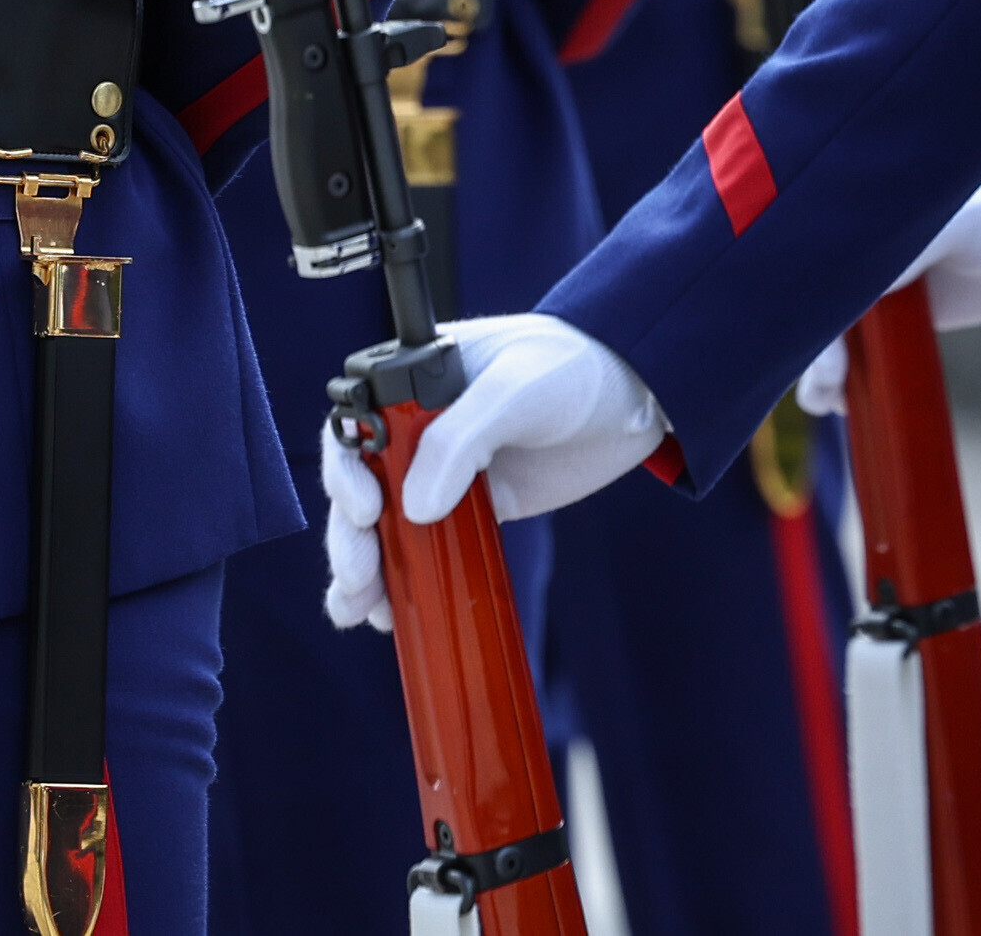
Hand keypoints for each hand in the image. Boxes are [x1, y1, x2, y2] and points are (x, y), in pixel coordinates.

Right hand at [322, 316, 667, 628]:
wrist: (635, 394)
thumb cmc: (571, 367)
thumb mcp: (513, 391)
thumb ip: (459, 441)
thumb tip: (413, 509)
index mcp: (411, 384)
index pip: (354, 429)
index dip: (345, 474)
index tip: (365, 510)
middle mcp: (416, 429)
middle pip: (360, 487)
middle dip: (350, 536)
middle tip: (360, 575)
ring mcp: (445, 473)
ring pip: (385, 526)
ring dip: (365, 569)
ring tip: (359, 609)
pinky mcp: (476, 509)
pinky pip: (428, 546)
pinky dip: (406, 580)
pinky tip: (390, 614)